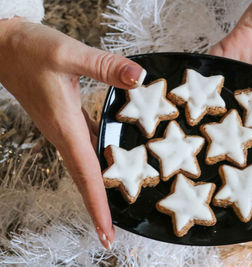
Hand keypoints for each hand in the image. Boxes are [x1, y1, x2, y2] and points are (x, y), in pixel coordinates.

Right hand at [0, 17, 144, 248]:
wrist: (4, 45)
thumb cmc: (30, 50)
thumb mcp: (69, 54)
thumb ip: (106, 67)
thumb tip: (140, 78)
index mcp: (65, 128)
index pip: (86, 175)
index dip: (98, 206)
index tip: (107, 234)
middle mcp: (64, 135)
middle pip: (86, 179)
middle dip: (99, 207)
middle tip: (114, 232)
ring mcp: (64, 130)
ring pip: (86, 166)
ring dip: (100, 188)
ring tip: (120, 204)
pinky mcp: (66, 120)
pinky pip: (86, 148)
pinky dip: (99, 162)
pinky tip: (114, 162)